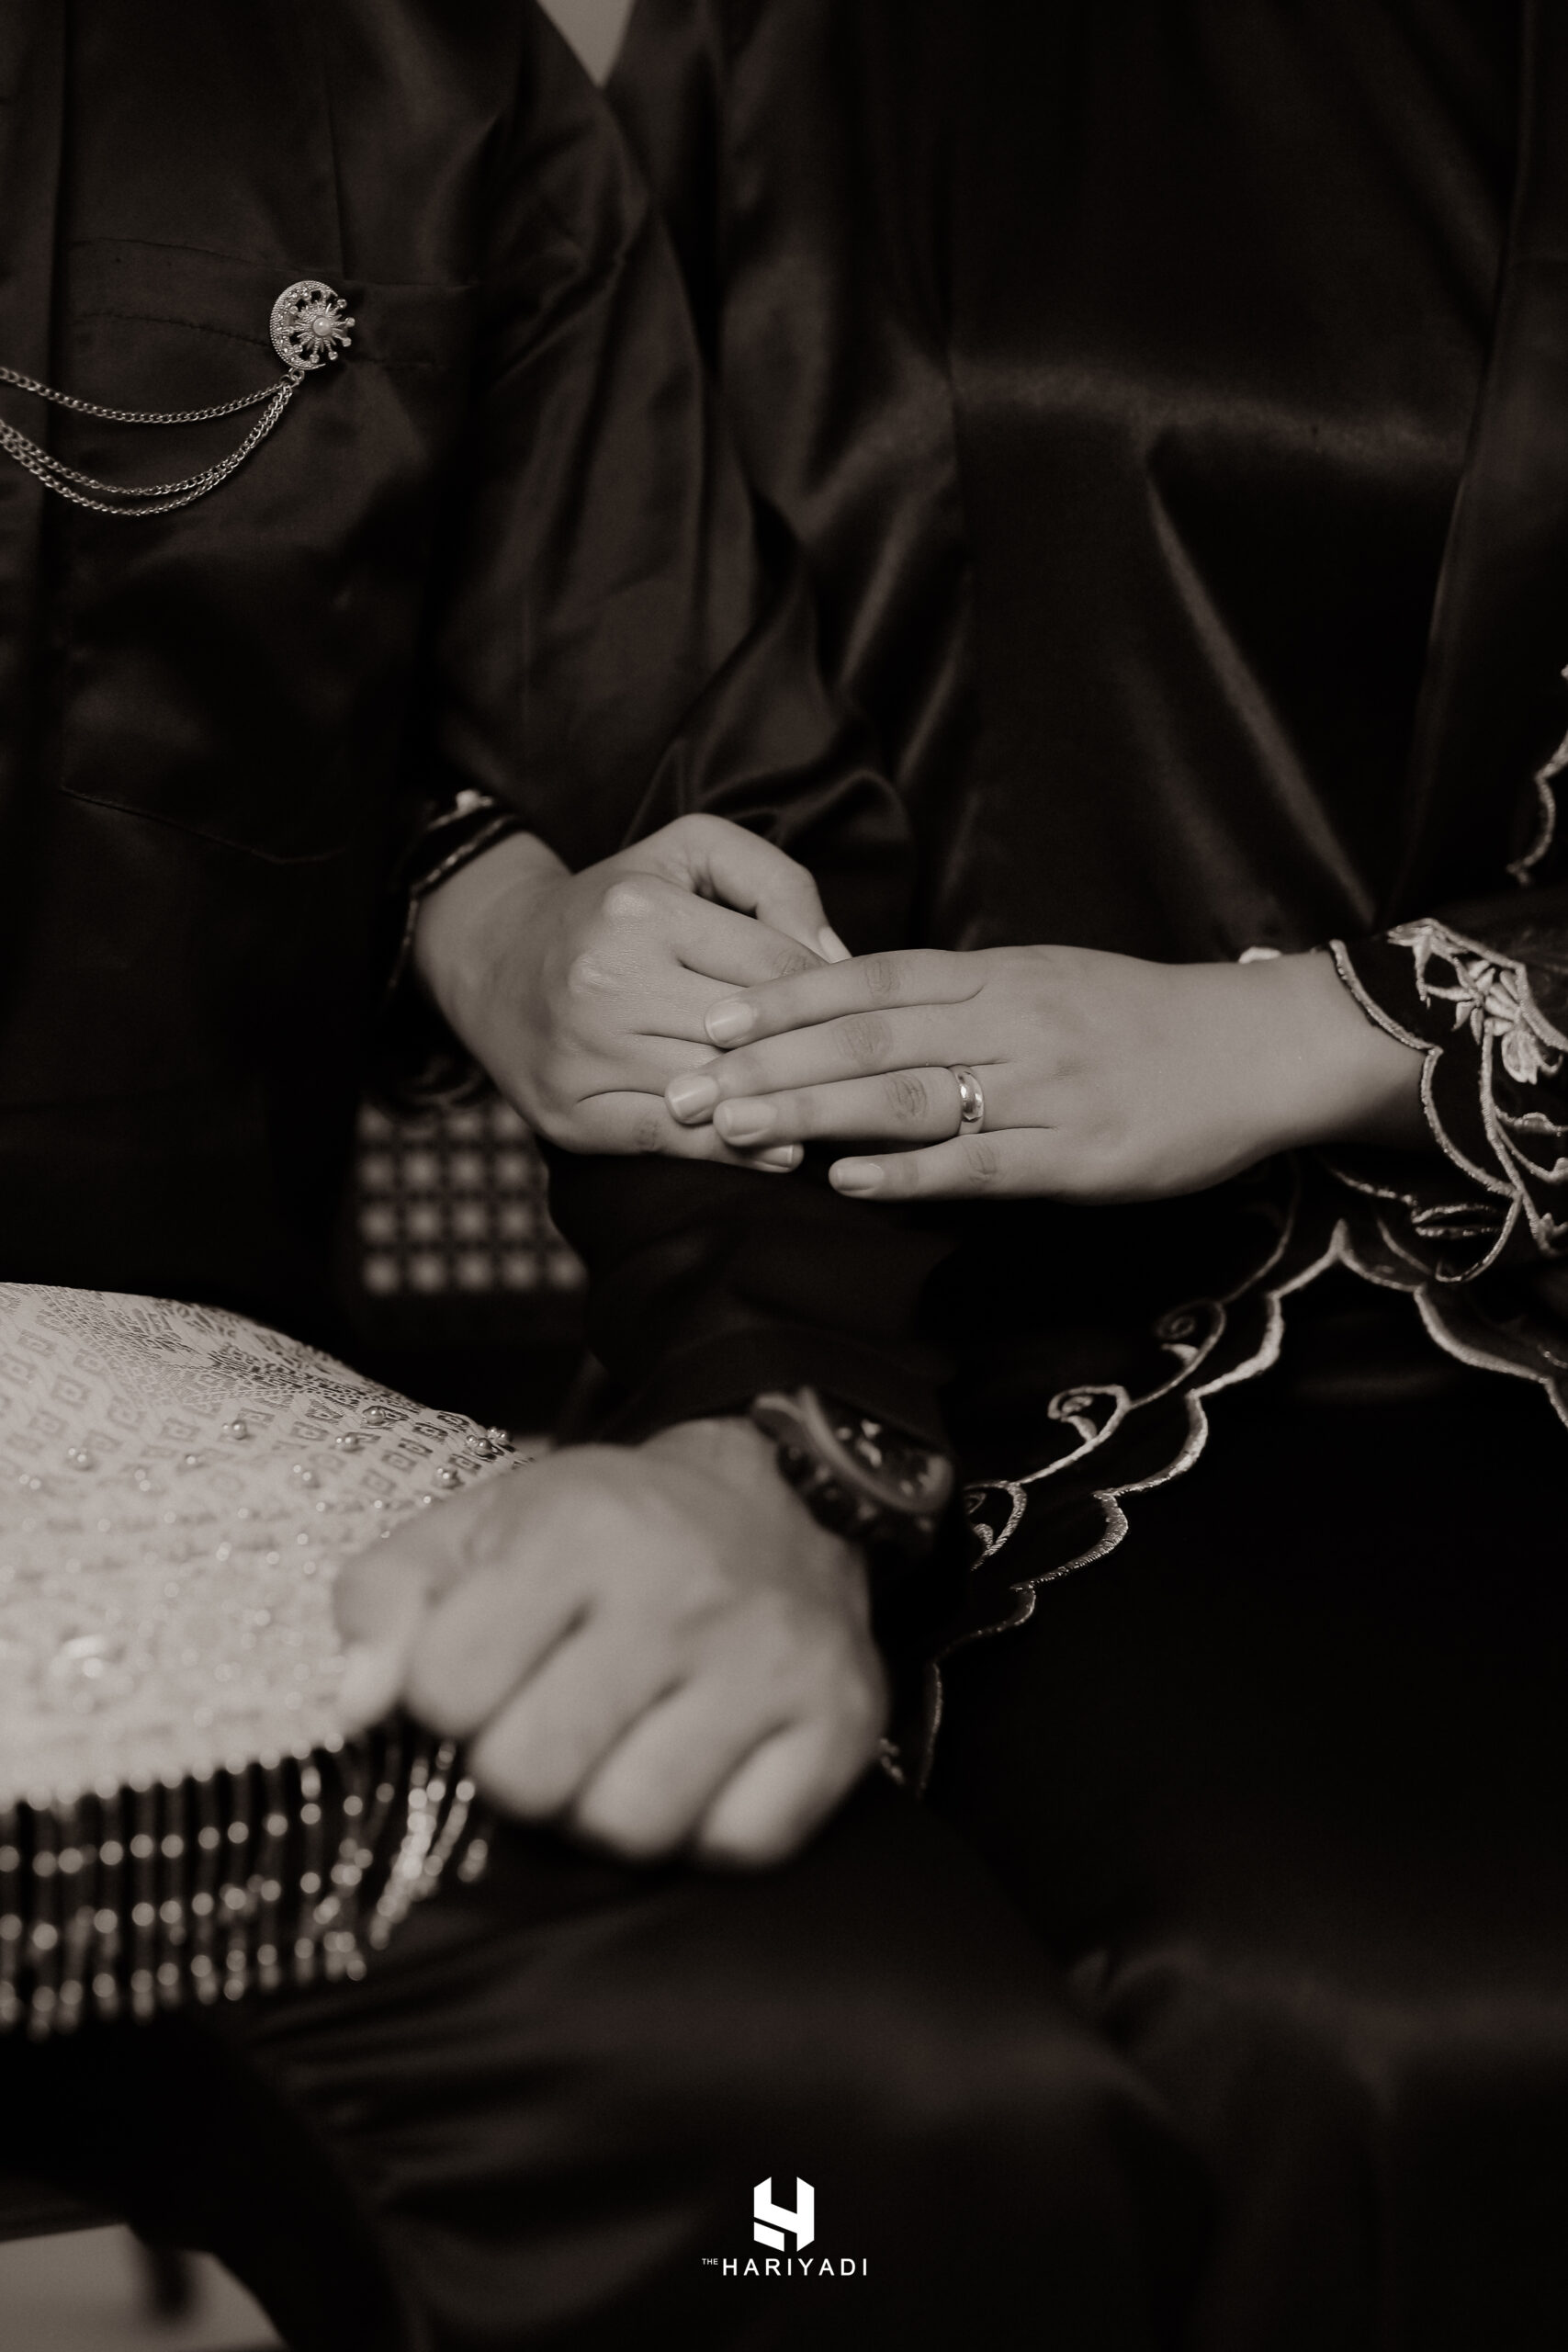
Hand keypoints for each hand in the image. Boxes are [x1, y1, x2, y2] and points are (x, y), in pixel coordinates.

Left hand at [333, 1419, 884, 1866]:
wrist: (783, 1494)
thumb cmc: (611, 1529)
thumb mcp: (483, 1524)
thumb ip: (388, 1599)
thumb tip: (359, 1705)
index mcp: (576, 1535)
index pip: (446, 1689)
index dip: (447, 1701)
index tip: (481, 1677)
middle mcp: (679, 1594)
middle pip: (532, 1778)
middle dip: (520, 1766)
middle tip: (551, 1722)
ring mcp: (769, 1661)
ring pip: (632, 1827)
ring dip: (609, 1808)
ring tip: (621, 1748)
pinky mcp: (838, 1718)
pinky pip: (741, 1844)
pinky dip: (710, 1828)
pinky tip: (701, 1766)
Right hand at [413, 815, 849, 1167]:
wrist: (495, 959)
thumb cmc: (614, 907)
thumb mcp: (687, 855)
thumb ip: (773, 881)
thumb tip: (834, 956)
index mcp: (639, 908)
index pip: (775, 966)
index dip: (833, 994)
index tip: (857, 1014)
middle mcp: (604, 979)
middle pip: (750, 1034)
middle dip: (816, 1054)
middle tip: (864, 1073)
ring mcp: (582, 1052)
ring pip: (716, 1089)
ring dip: (784, 1106)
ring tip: (838, 1113)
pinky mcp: (569, 1113)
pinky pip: (670, 1141)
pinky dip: (733, 1152)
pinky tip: (782, 1149)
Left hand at [662, 944, 1425, 1199]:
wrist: (1259, 1047)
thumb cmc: (1143, 1018)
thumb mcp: (1045, 982)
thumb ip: (959, 1000)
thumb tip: (863, 1019)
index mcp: (995, 975)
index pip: (866, 981)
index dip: (782, 1002)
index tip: (709, 1023)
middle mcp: (1007, 1021)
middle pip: (865, 1039)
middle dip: (767, 1067)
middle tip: (684, 1093)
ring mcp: (1042, 1086)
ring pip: (909, 1096)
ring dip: (811, 1114)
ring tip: (736, 1132)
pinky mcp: (1078, 1153)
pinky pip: (982, 1162)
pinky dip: (911, 1172)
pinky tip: (848, 1182)